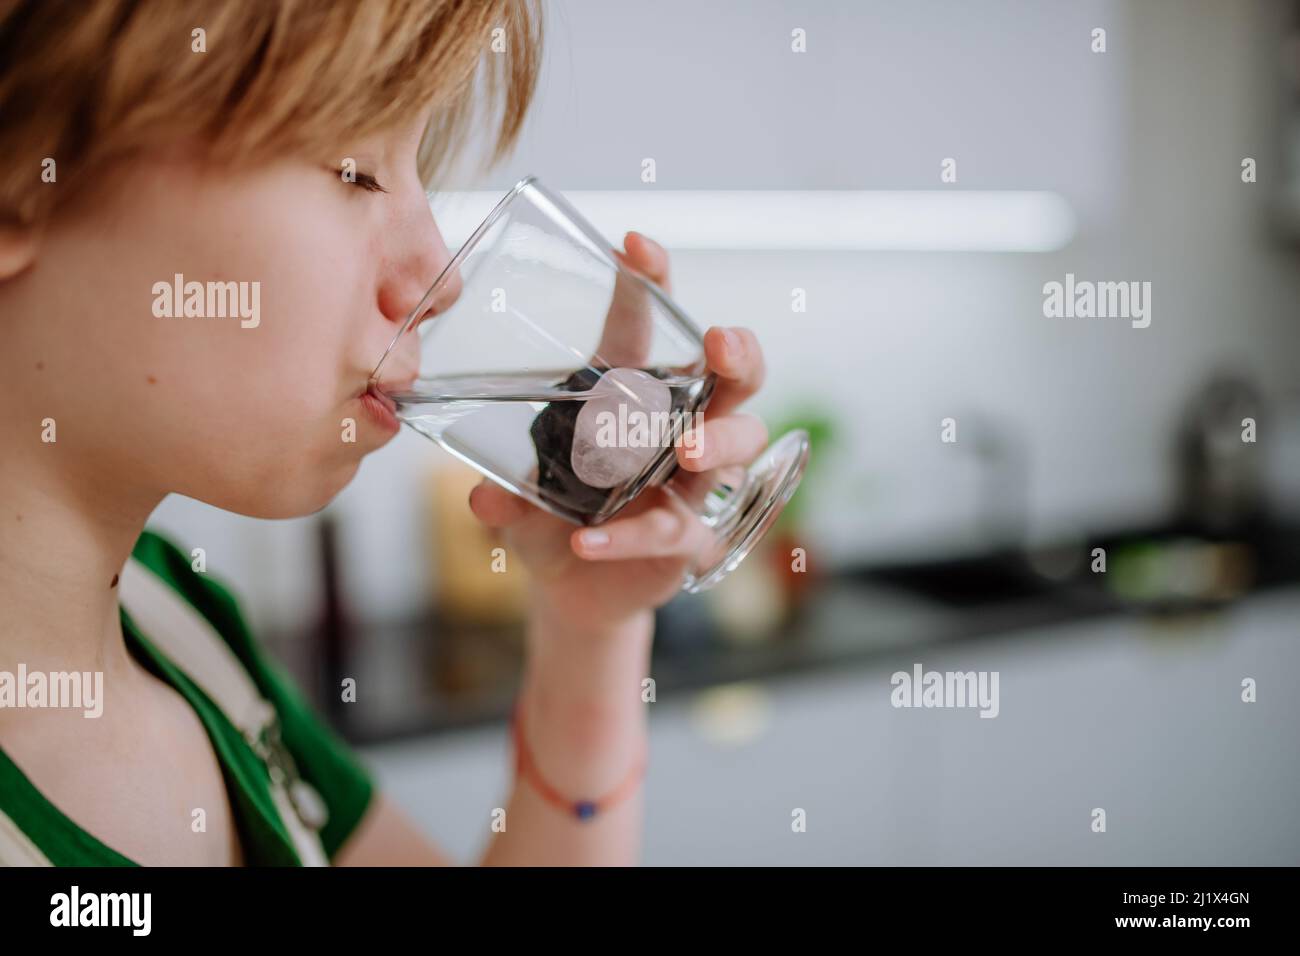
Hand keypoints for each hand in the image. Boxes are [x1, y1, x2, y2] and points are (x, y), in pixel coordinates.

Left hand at [467, 231, 767, 627]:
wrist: (572, 590)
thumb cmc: (554, 516)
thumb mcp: (522, 495)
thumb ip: (506, 491)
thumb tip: (480, 495)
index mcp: (635, 394)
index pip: (653, 326)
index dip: (653, 281)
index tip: (635, 244)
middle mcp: (680, 430)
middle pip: (734, 381)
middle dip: (738, 355)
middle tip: (720, 343)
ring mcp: (692, 486)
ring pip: (735, 447)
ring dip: (717, 443)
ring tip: (687, 450)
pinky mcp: (689, 540)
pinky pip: (674, 531)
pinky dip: (630, 537)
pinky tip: (587, 542)